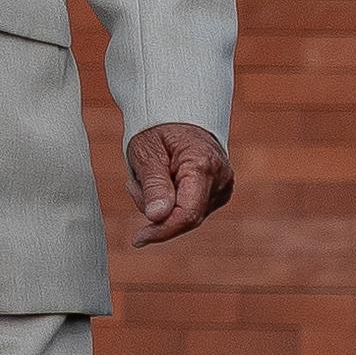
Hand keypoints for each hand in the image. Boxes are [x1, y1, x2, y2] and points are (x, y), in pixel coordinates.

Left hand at [128, 121, 233, 246]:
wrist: (177, 115)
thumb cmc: (158, 129)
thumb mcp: (147, 151)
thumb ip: (154, 185)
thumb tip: (157, 217)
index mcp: (204, 165)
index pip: (187, 213)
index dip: (163, 230)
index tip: (138, 239)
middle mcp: (220, 178)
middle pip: (185, 217)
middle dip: (155, 210)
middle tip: (133, 183)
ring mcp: (222, 187)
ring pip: (186, 215)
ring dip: (160, 204)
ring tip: (147, 175)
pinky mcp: (217, 192)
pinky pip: (189, 209)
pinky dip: (170, 201)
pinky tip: (161, 180)